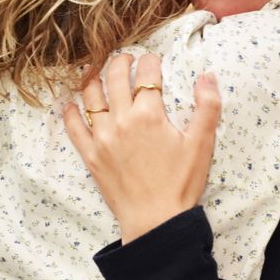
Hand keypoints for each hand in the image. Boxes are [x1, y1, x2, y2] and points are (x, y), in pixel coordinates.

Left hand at [64, 53, 220, 243]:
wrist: (156, 221)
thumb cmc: (181, 184)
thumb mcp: (202, 144)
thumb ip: (207, 107)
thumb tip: (207, 76)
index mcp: (149, 114)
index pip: (147, 74)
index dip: (151, 61)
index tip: (154, 59)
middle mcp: (122, 120)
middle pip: (115, 78)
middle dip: (121, 61)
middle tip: (126, 58)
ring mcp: (102, 138)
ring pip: (91, 97)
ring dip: (94, 79)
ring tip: (99, 71)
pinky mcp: (91, 156)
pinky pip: (74, 128)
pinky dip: (71, 112)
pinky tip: (72, 104)